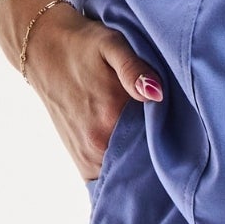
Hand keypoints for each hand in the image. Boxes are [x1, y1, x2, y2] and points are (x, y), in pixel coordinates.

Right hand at [24, 2, 163, 180]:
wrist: (43, 49)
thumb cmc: (83, 44)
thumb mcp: (112, 45)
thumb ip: (135, 69)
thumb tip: (156, 94)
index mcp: (110, 119)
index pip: (157, 146)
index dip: (172, 140)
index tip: (181, 132)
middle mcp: (97, 145)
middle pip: (143, 163)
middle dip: (158, 156)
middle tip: (169, 138)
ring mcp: (87, 158)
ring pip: (127, 173)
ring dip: (140, 165)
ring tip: (149, 145)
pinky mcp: (82, 163)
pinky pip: (110, 179)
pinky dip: (123, 173)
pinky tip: (132, 157)